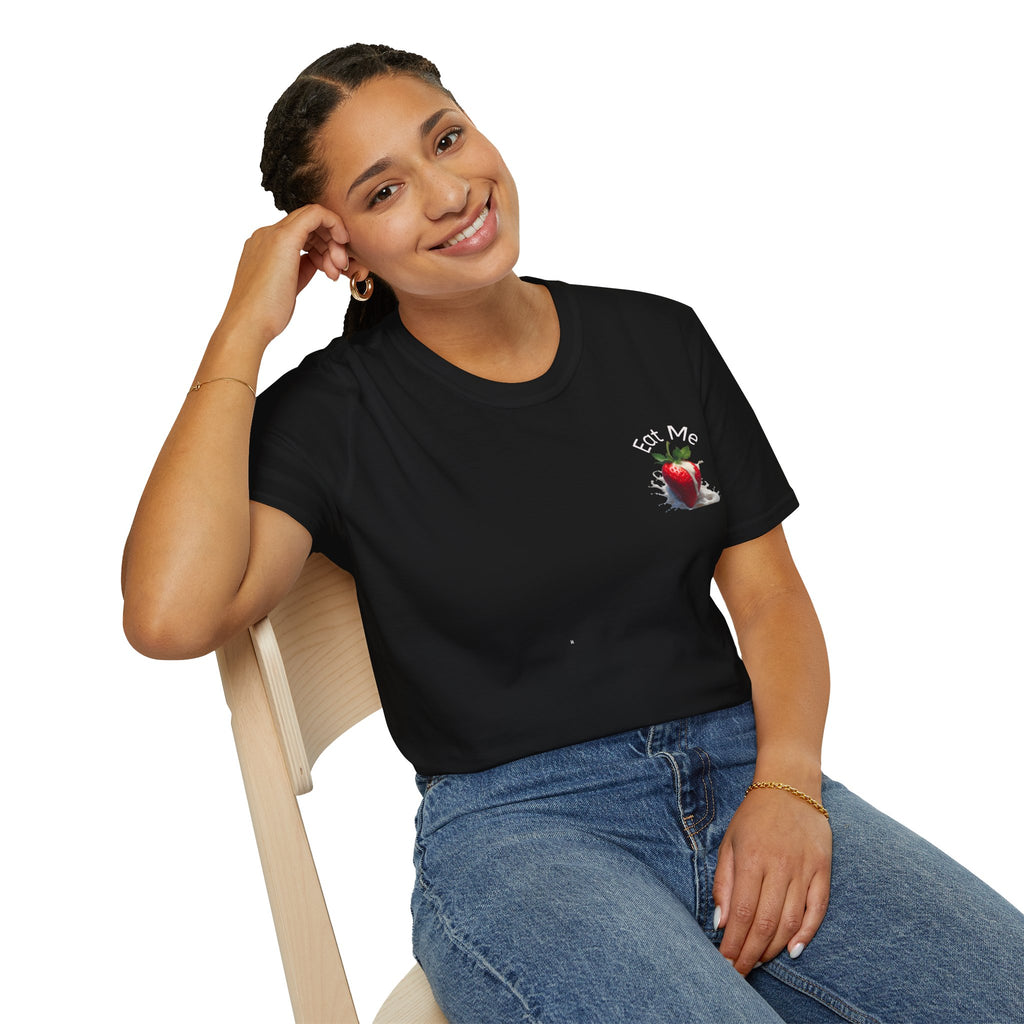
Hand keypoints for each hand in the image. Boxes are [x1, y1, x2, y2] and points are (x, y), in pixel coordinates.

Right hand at [217, 204, 350, 347]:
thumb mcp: (289, 285)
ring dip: (333, 242)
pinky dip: (334, 224)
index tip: (332, 267)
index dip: (322, 246)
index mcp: (264, 246)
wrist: (249, 323)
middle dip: (330, 243)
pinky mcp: (284, 238)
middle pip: (307, 224)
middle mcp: (266, 235)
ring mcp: (272, 234)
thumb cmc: (266, 313)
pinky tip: (342, 243)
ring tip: (336, 271)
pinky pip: (316, 214)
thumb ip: (302, 268)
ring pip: (313, 218)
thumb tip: (318, 261)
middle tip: (339, 268)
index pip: (300, 233)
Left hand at [713, 787, 831, 974]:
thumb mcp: (729, 843)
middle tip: (740, 972)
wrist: (790, 786)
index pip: (742, 913)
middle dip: (751, 953)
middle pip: (766, 923)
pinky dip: (807, 933)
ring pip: (791, 921)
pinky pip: (818, 909)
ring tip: (759, 961)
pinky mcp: (823, 869)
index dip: (734, 943)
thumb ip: (724, 883)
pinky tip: (793, 950)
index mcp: (752, 859)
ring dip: (774, 948)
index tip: (725, 963)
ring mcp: (804, 868)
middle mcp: (780, 866)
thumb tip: (721, 923)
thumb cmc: (754, 816)